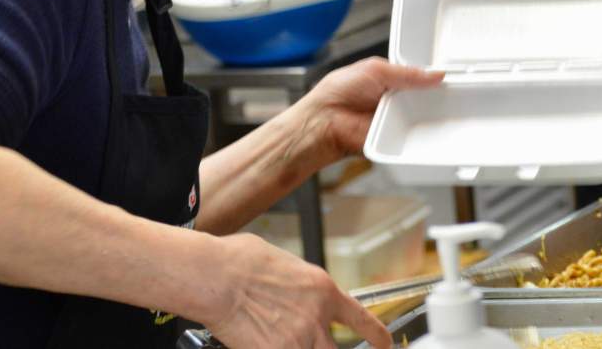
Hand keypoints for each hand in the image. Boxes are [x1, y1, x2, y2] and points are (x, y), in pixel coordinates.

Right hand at [204, 232, 390, 348]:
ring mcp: (297, 341)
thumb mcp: (284, 265)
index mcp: (321, 290)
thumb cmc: (240, 262)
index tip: (385, 344)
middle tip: (322, 346)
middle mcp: (315, 319)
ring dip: (304, 348)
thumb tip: (297, 297)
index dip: (377, 335)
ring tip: (283, 338)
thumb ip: (300, 288)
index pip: (362, 319)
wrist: (216, 275)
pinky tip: (262, 344)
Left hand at [300, 57, 443, 160]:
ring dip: (430, 118)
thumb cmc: (338, 91)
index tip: (449, 81)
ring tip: (446, 113)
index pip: (418, 80)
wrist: (324, 121)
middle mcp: (392, 101)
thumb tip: (435, 74)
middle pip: (423, 101)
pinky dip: (420, 137)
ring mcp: (393, 121)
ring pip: (421, 121)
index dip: (432, 81)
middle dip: (435, 100)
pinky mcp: (392, 140)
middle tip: (452, 97)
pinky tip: (431, 132)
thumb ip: (407, 73)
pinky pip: (412, 140)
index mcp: (388, 80)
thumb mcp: (376, 70)